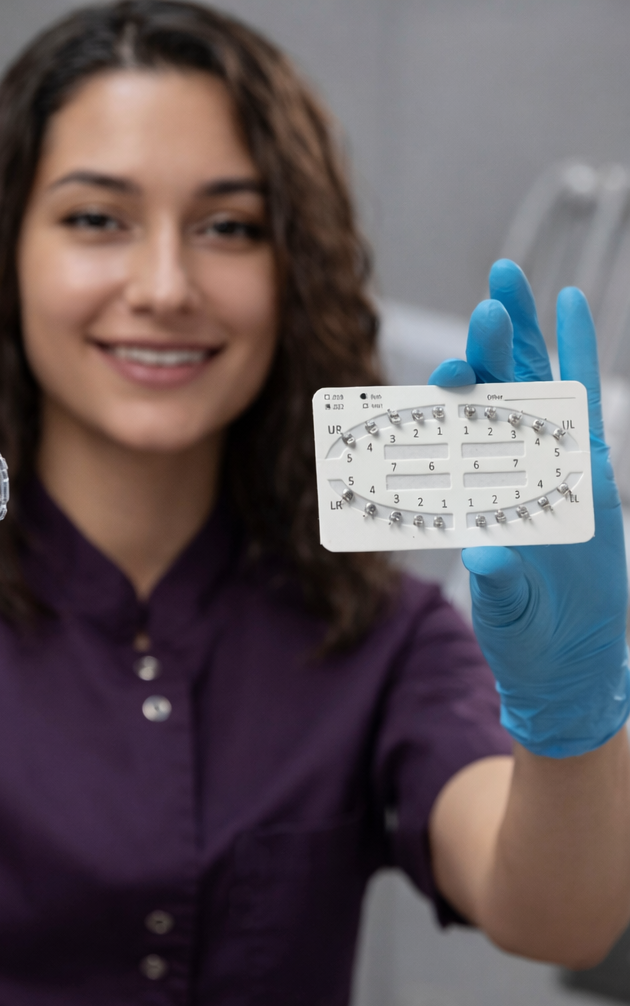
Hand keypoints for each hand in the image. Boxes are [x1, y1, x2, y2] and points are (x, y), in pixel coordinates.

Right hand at [428, 260, 628, 756]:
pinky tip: (502, 369)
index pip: (537, 410)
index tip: (493, 319)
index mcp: (561, 497)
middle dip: (513, 337)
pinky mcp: (518, 502)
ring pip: (520, 404)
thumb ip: (505, 584)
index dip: (515, 362)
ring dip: (505, 355)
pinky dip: (502, 403)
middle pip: (531, 391)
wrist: (569, 671)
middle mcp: (555, 482)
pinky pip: (509, 443)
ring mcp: (538, 487)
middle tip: (499, 285)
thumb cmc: (545, 644)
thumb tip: (484, 552)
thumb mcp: (522, 618)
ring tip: (496, 304)